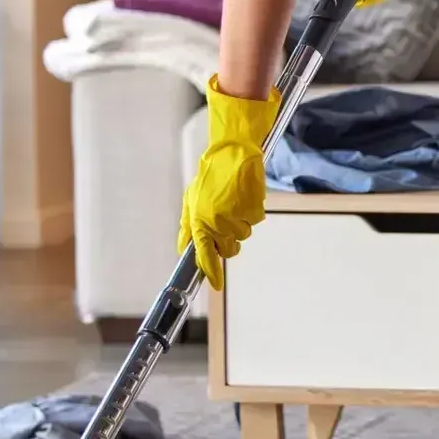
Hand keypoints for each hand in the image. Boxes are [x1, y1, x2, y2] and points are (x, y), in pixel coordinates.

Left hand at [178, 77, 278, 289]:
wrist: (233, 154)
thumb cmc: (211, 177)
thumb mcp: (191, 201)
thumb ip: (188, 228)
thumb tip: (184, 250)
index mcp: (199, 220)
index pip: (204, 254)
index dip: (211, 271)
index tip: (215, 284)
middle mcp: (217, 221)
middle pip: (229, 249)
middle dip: (228, 241)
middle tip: (226, 221)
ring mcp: (236, 216)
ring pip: (243, 235)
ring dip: (240, 224)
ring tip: (234, 202)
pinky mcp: (253, 210)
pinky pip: (254, 221)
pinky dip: (251, 212)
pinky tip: (244, 197)